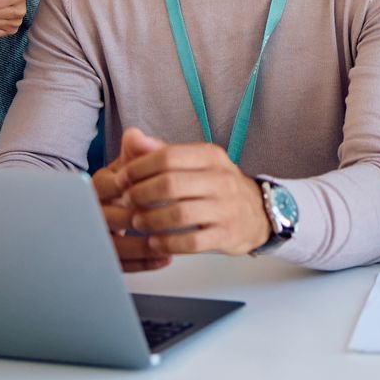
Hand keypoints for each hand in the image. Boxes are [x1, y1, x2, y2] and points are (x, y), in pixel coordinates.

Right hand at [92, 128, 170, 272]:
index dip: (130, 188)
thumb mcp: (135, 165)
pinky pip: (119, 265)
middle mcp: (91, 210)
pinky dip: (142, 263)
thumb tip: (135, 135)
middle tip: (166, 219)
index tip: (155, 190)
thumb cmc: (131, 184)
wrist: (124, 206)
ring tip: (169, 243)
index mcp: (97, 185)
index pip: (105, 185)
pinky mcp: (103, 258)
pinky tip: (165, 258)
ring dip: (142, 246)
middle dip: (137, 218)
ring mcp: (95, 236)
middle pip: (108, 217)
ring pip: (113, 245)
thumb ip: (140, 152)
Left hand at [93, 131, 271, 257]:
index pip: (168, 156)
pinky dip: (168, 244)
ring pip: (180, 214)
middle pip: (171, 184)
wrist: (259, 212)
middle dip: (141, 194)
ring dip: (151, 220)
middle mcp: (222, 179)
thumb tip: (131, 136)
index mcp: (211, 156)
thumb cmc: (216, 185)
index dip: (138, 168)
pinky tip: (154, 243)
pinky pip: (192, 242)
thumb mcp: (195, 162)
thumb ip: (161, 151)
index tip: (121, 179)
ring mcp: (227, 208)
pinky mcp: (227, 235)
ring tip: (137, 223)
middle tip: (125, 201)